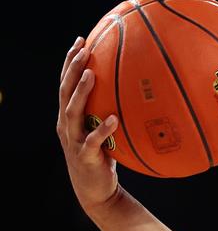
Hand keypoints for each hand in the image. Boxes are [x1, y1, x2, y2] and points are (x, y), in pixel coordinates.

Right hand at [56, 37, 120, 212]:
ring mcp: (73, 140)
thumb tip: (140, 88)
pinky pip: (92, 141)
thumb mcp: (107, 130)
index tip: (80, 40)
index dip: (70, 62)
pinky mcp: (85, 157)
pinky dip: (101, 130)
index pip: (66, 83)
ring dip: (81, 92)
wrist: (96, 190)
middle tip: (83, 49)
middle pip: (64, 91)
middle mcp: (67, 125)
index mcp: (70, 116)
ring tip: (91, 74)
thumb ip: (113, 110)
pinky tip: (113, 119)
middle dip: (71, 68)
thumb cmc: (105, 156)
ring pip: (72, 112)